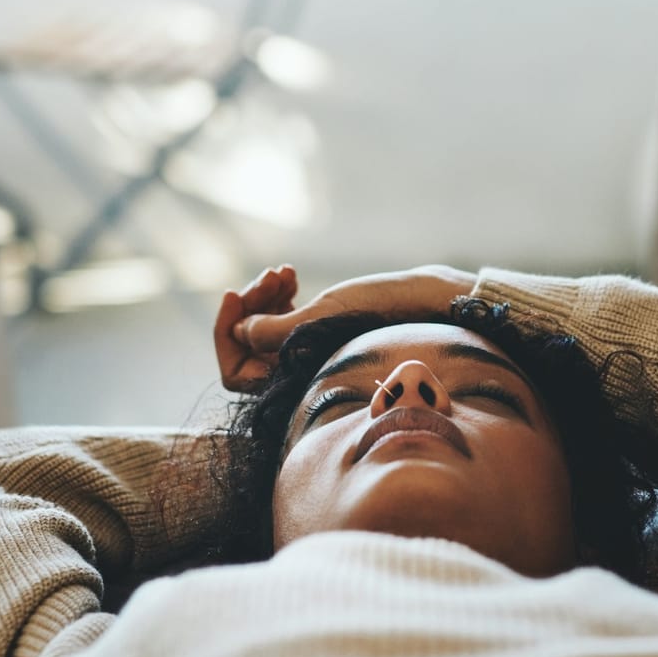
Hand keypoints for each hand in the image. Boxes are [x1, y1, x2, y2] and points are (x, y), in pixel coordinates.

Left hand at [214, 264, 478, 391]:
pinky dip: (280, 297)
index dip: (226, 334)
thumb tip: (239, 333)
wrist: (430, 305)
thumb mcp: (326, 317)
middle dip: (250, 307)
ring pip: (263, 331)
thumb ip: (278, 331)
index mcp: (297, 383)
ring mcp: (308, 357)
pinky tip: (291, 275)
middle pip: (246, 347)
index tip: (233, 293)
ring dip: (265, 297)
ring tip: (284, 273)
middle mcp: (299, 376)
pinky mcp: (320, 337)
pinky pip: (283, 322)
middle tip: (270, 276)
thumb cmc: (385, 313)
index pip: (237, 373)